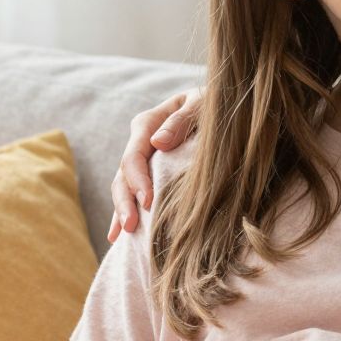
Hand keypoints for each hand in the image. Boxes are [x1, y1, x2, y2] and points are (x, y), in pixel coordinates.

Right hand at [107, 87, 202, 242]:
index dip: (139, 180)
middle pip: (123, 175)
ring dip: (122, 212)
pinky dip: (124, 214)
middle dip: (125, 202)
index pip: (134, 155)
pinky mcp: (149, 175)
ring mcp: (143, 161)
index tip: (149, 201)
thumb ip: (181, 120)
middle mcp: (140, 143)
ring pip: (123, 188)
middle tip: (131, 226)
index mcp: (148, 124)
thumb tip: (158, 143)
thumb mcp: (201, 104)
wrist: (223, 107)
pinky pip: (133, 196)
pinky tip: (117, 236)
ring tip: (122, 236)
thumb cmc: (214, 104)